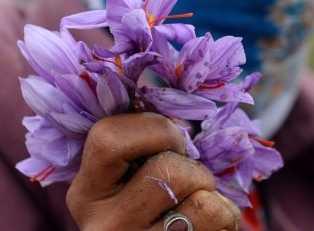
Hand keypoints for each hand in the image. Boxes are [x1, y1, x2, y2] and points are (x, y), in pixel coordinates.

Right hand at [66, 112, 240, 229]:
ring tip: (200, 207)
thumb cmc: (152, 209)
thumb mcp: (127, 181)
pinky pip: (220, 220)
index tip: (171, 143)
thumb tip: (180, 96)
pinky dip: (226, 216)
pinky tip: (208, 226)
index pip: (110, 137)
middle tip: (192, 182)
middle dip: (194, 168)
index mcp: (87, 193)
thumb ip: (142, 146)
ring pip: (202, 201)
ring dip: (213, 196)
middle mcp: (105, 225)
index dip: (155, 129)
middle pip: (168, 170)